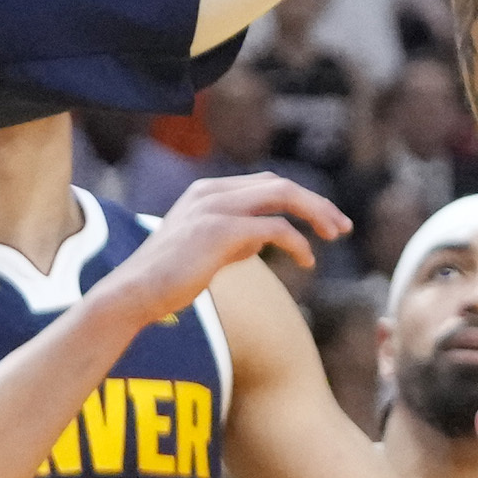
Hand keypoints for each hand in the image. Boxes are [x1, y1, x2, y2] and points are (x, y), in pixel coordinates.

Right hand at [104, 171, 348, 322]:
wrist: (134, 294)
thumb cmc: (169, 279)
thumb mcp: (205, 249)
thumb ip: (235, 236)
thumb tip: (265, 237)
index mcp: (208, 192)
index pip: (266, 183)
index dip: (299, 199)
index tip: (324, 222)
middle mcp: (212, 192)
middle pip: (279, 184)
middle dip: (316, 203)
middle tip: (343, 226)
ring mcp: (215, 207)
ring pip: (282, 195)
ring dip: (315, 213)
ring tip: (335, 234)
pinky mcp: (219, 231)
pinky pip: (273, 228)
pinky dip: (297, 242)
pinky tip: (308, 260)